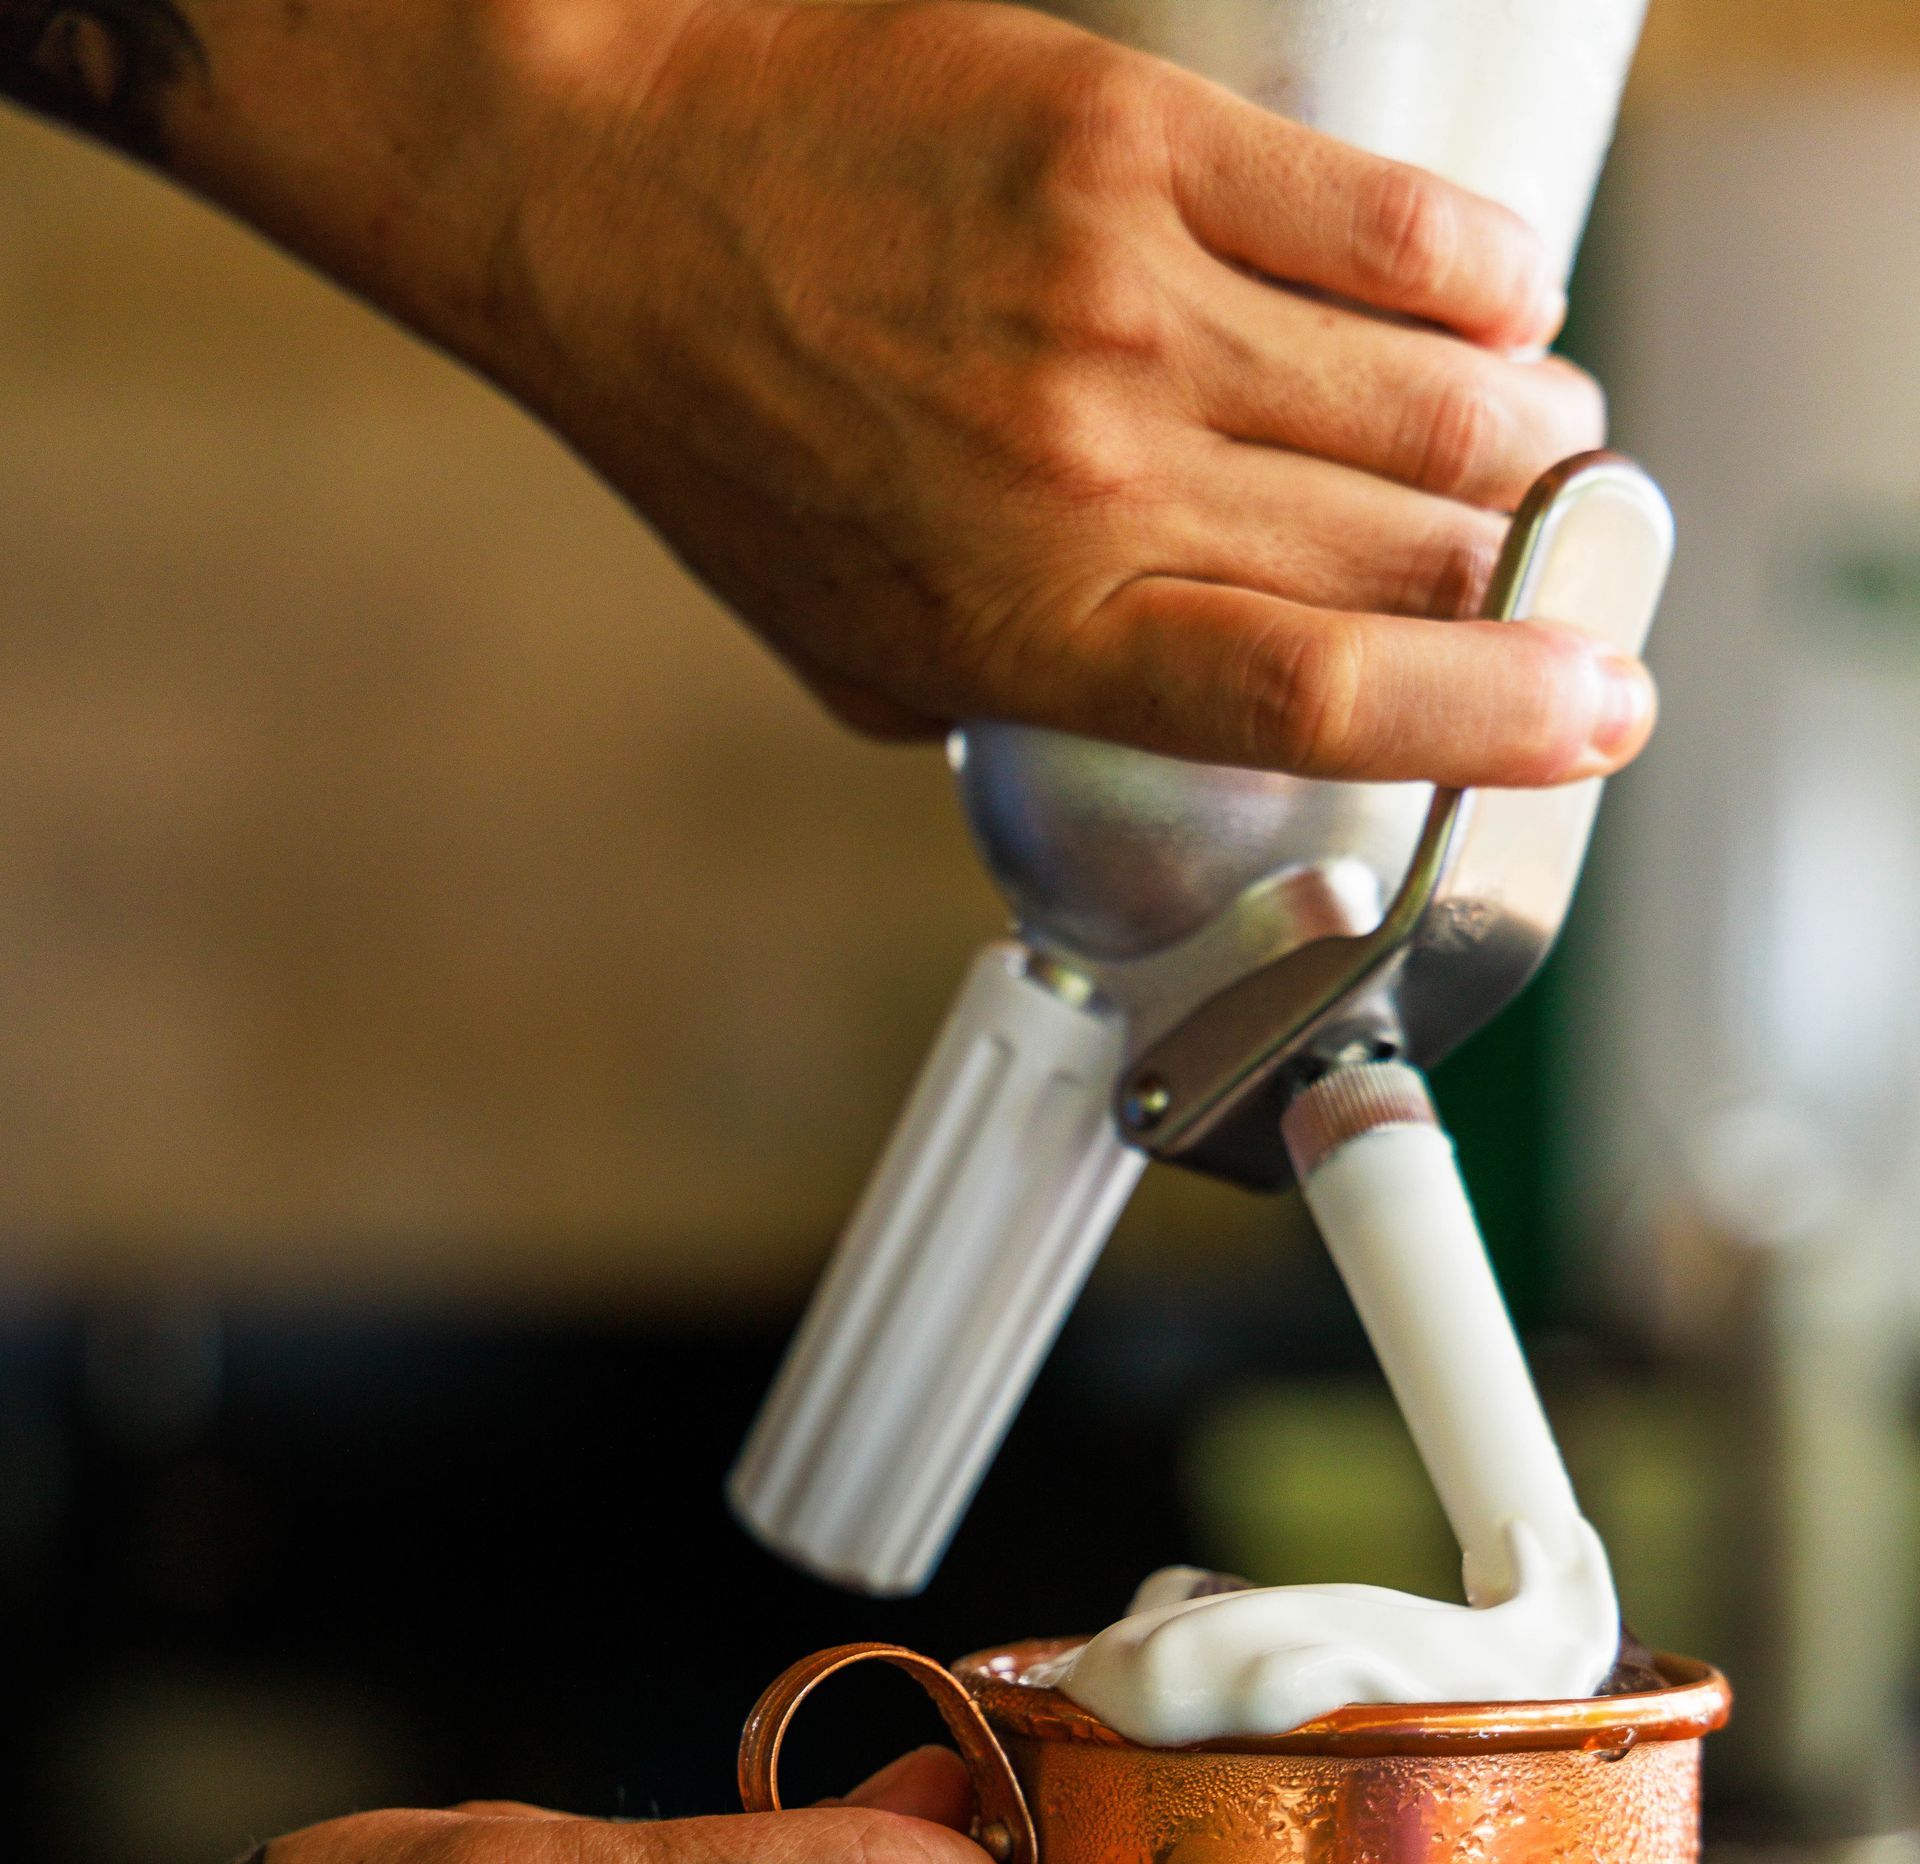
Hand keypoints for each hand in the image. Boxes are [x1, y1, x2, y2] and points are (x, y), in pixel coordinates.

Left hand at [490, 0, 1645, 784]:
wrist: (607, 194)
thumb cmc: (727, 427)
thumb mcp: (860, 654)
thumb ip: (1038, 703)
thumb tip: (1193, 720)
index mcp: (1033, 629)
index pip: (1329, 701)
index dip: (1500, 721)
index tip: (1594, 716)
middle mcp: (1099, 477)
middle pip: (1416, 552)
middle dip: (1523, 575)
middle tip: (1550, 567)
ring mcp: (1130, 302)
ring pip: (1442, 391)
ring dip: (1523, 430)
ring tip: (1523, 434)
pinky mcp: (1141, 143)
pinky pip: (1393, 222)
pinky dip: (1481, 273)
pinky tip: (1488, 298)